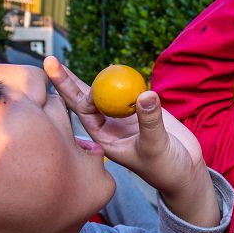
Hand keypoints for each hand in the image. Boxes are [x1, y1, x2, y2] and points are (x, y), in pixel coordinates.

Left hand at [44, 57, 219, 226]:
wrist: (184, 171)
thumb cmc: (166, 168)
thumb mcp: (156, 146)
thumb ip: (150, 121)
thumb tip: (145, 94)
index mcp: (104, 138)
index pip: (82, 112)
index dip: (72, 93)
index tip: (78, 79)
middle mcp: (110, 126)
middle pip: (84, 99)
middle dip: (66, 81)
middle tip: (49, 61)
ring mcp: (123, 117)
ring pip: (103, 93)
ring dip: (91, 78)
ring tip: (72, 62)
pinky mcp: (141, 111)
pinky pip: (126, 92)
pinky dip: (119, 80)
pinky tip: (113, 68)